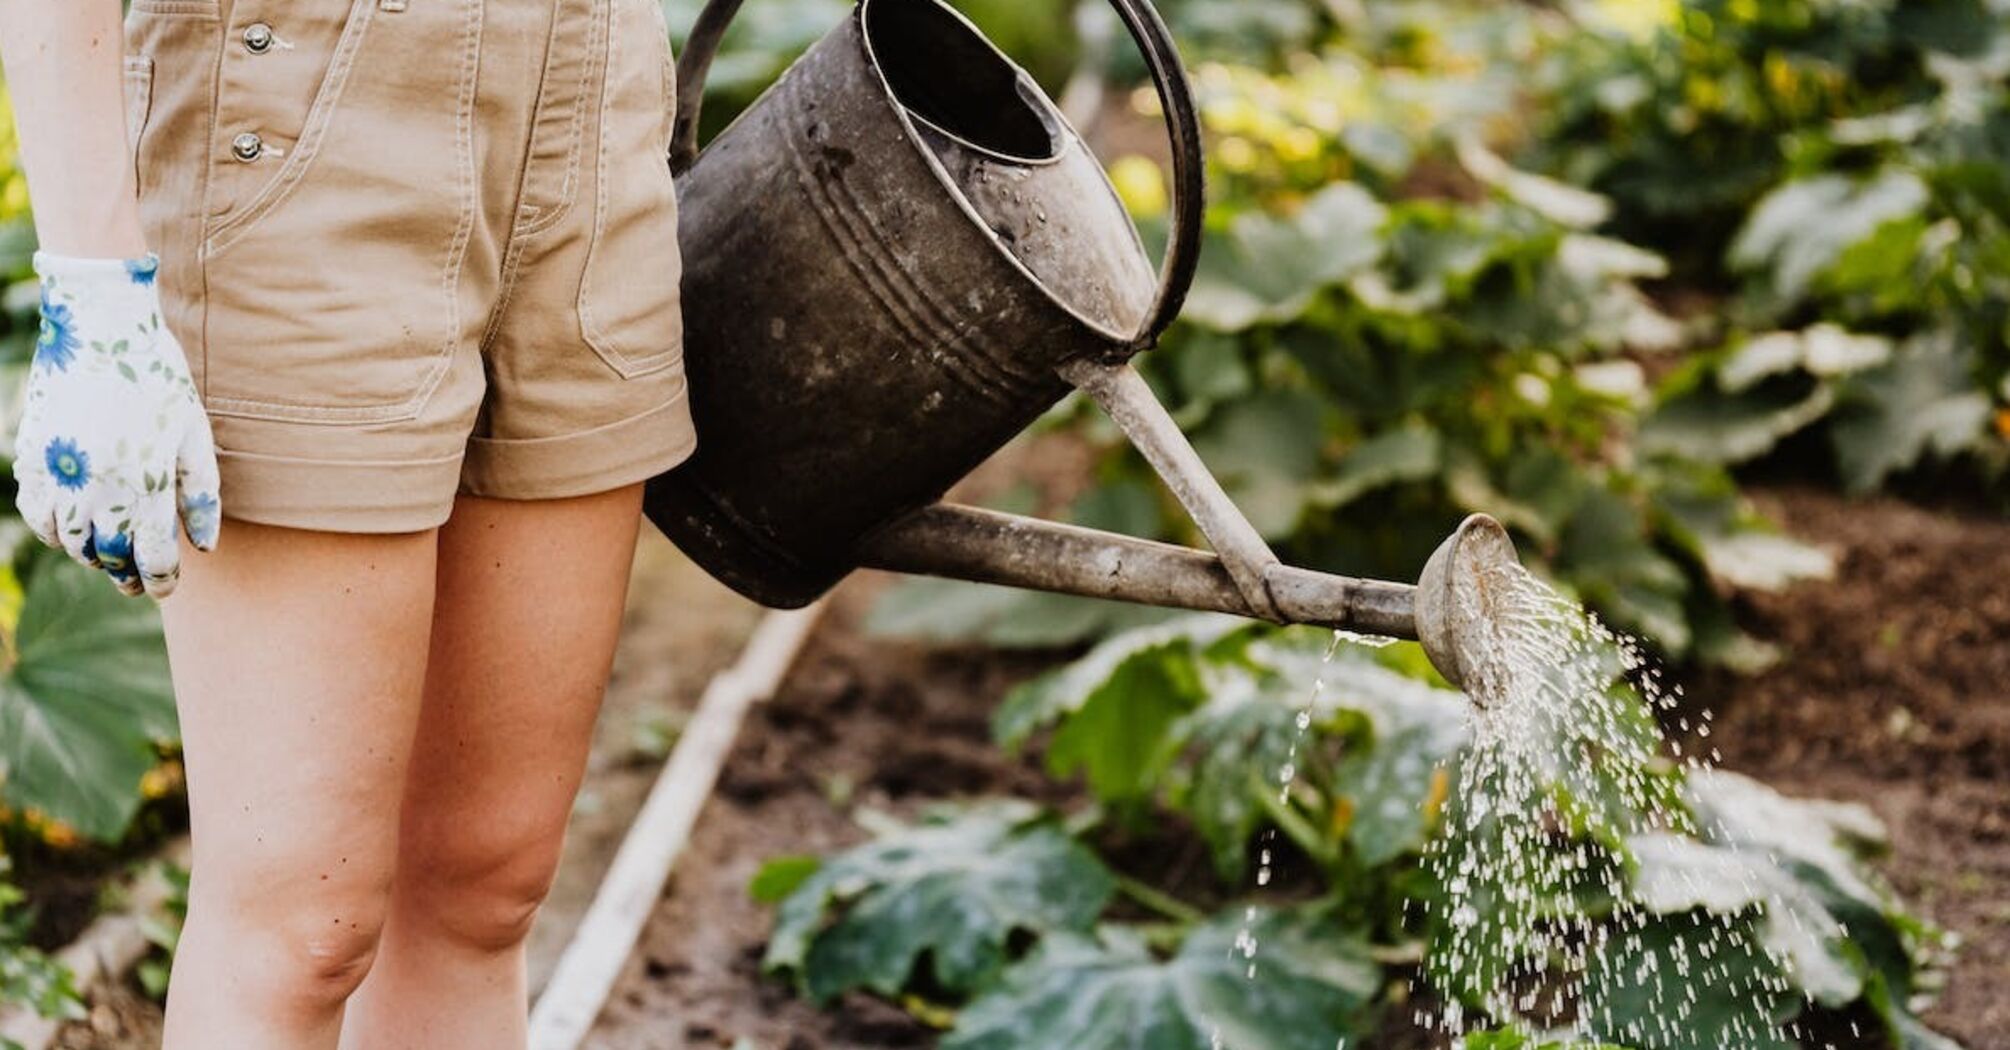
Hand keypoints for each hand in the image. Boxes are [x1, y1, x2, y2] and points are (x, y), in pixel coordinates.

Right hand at [14, 252, 221, 597]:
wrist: (99, 327)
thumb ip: (201, 494)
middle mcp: (97, 487)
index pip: (152, 557)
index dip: (161, 579)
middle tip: (137, 581)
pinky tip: (73, 527)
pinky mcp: (31, 458)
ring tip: (109, 555)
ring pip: (70, 543)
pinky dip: (54, 531)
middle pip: (109, 557)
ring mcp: (59, 474)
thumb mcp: (194, 433)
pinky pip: (37, 514)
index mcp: (144, 484)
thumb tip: (204, 546)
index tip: (166, 586)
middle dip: (126, 575)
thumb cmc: (158, 378)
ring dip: (91, 556)